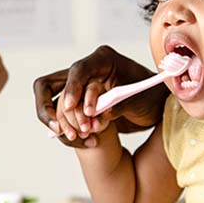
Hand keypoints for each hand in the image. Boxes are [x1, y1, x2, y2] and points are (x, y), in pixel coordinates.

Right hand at [33, 45, 166, 146]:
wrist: (155, 108)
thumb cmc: (151, 97)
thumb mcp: (140, 100)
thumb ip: (119, 105)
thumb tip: (100, 114)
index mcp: (102, 60)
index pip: (78, 70)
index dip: (71, 88)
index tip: (69, 107)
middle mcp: (86, 72)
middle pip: (48, 85)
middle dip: (48, 108)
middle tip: (60, 129)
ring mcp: (78, 89)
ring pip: (53, 106)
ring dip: (64, 124)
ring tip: (83, 137)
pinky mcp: (77, 106)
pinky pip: (63, 119)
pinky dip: (71, 132)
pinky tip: (89, 141)